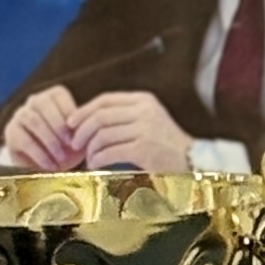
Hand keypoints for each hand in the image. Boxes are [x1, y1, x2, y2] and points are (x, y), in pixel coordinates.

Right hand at [0, 84, 83, 170]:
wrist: (47, 166)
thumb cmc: (69, 147)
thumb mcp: (80, 137)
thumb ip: (85, 129)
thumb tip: (90, 129)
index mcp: (53, 96)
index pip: (59, 96)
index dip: (70, 114)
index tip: (81, 134)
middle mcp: (34, 101)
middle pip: (43, 105)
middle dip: (59, 126)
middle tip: (72, 146)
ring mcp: (20, 115)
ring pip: (33, 121)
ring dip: (50, 141)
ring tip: (62, 158)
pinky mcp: (11, 132)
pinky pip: (24, 140)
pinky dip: (40, 154)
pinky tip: (51, 166)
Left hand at [68, 90, 196, 174]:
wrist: (193, 162)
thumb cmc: (167, 145)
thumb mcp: (149, 120)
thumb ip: (125, 116)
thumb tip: (87, 119)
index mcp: (144, 100)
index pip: (105, 100)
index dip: (83, 110)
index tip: (71, 123)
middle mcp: (144, 111)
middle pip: (100, 116)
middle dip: (81, 131)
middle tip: (74, 144)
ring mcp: (145, 129)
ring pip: (102, 135)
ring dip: (90, 149)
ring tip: (89, 158)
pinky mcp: (143, 149)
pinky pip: (109, 152)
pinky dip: (98, 159)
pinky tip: (96, 165)